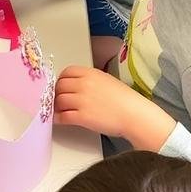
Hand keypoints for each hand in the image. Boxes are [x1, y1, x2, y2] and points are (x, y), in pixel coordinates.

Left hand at [54, 65, 175, 150]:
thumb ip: (90, 80)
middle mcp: (84, 84)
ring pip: (58, 101)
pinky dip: (57, 118)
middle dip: (56, 93)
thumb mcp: (107, 81)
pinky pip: (62, 116)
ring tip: (57, 110)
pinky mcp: (81, 116)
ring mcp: (81, 100)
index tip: (61, 87)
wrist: (135, 115)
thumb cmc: (125, 101)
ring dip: (55, 106)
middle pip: (59, 86)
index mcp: (91, 74)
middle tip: (57, 100)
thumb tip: (76, 86)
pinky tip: (58, 120)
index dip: (61, 80)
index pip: (66, 72)